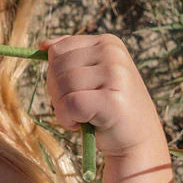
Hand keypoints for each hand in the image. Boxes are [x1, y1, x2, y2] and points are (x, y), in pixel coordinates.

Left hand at [39, 34, 159, 157]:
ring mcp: (115, 75)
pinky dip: (67, 119)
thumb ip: (70, 57)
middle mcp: (113, 53)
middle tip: (77, 107)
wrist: (138, 140)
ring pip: (62, 85)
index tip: (75, 90)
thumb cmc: (109, 109)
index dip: (55, 75)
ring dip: (62, 107)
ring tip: (82, 115)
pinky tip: (83, 124)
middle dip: (57, 92)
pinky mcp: (112, 101)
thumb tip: (44, 44)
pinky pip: (69, 104)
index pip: (57, 51)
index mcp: (107, 42)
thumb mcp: (91, 76)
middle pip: (56, 67)